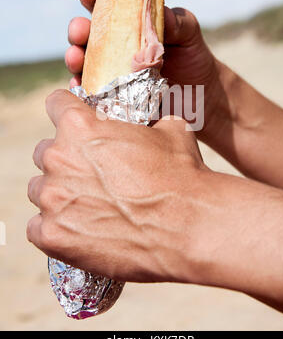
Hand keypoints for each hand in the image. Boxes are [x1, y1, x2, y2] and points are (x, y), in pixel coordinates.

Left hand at [27, 90, 282, 319]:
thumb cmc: (181, 174)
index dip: (66, 111)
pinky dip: (55, 228)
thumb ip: (146, 124)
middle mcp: (58, 158)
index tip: (73, 122)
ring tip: (87, 206)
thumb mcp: (169, 131)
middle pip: (45, 152)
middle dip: (64, 160)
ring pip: (39, 190)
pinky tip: (79, 231)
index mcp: (81, 126)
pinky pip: (38, 227)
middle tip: (90, 174)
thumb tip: (151, 126)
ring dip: (58, 194)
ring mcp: (52, 199)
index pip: (55, 104)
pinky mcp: (52, 235)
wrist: (189, 226)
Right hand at [65, 0, 219, 126]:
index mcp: (129, 21)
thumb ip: (179, 21)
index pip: (106, 1)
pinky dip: (81, 88)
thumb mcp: (190, 34)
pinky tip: (80, 86)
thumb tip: (162, 13)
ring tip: (76, 57)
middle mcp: (114, 44)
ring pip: (83, 61)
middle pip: (87, 32)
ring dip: (74, 56)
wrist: (202, 97)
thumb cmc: (193, 58)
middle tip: (80, 30)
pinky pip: (90, 91)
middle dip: (79, 28)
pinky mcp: (112, 96)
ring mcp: (111, 70)